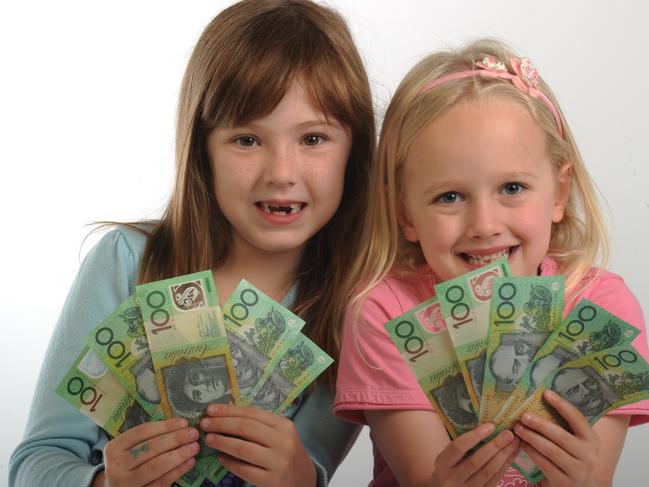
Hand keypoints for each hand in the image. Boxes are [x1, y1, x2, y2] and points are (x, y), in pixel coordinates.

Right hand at [96, 418, 198, 486]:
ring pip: (156, 466)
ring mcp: (127, 483)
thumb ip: (147, 438)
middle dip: (175, 439)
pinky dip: (178, 470)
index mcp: (114, 448)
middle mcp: (117, 466)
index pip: (142, 432)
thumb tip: (179, 425)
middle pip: (150, 448)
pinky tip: (190, 462)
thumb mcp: (128, 449)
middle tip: (193, 433)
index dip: (165, 426)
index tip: (183, 422)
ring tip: (194, 446)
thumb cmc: (128, 463)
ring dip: (179, 454)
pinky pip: (162, 481)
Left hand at [201, 403, 315, 486]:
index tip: (211, 409)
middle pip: (245, 428)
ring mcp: (278, 462)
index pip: (252, 413)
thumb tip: (226, 412)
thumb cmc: (286, 451)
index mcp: (284, 425)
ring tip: (209, 439)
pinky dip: (230, 463)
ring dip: (222, 442)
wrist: (303, 478)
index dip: (229, 410)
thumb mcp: (279, 433)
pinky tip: (220, 458)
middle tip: (204, 423)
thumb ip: (258, 423)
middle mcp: (283, 441)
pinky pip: (244, 470)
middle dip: (221, 424)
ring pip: (243, 449)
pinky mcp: (271, 480)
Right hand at [430, 423, 519, 486]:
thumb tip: (484, 425)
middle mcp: (452, 479)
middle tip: (509, 433)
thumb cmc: (447, 468)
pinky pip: (495, 479)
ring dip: (503, 456)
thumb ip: (460, 445)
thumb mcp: (446, 457)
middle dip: (494, 446)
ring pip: (488, 472)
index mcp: (442, 464)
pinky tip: (512, 455)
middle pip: (476, 461)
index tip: (490, 426)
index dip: (474, 436)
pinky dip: (505, 466)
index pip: (458, 448)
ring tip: (514, 442)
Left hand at [514, 390, 599, 486]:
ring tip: (518, 428)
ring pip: (551, 451)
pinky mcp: (565, 483)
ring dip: (532, 438)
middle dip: (540, 424)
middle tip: (523, 415)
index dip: (562, 405)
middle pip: (561, 436)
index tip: (546, 393)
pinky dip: (531, 452)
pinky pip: (545, 464)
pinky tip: (522, 444)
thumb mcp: (575, 442)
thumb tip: (542, 399)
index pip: (577, 419)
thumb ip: (564, 426)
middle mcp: (589, 456)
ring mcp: (578, 471)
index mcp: (592, 440)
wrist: (579, 486)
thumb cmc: (572, 457)